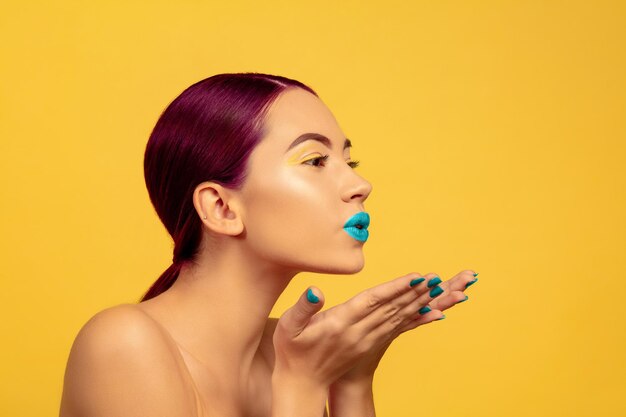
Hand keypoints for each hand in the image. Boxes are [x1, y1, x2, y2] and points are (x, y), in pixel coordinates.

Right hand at [273, 271, 473, 386]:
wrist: (301, 384)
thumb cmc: (291, 353)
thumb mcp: (288, 328)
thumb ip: (303, 308)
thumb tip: (314, 291)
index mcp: (340, 323)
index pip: (373, 301)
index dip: (395, 288)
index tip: (415, 277)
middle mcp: (358, 333)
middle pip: (391, 308)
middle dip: (414, 292)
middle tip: (435, 277)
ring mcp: (366, 341)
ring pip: (397, 318)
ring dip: (417, 302)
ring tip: (435, 289)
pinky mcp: (368, 346)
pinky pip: (396, 329)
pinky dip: (414, 319)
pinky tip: (430, 313)